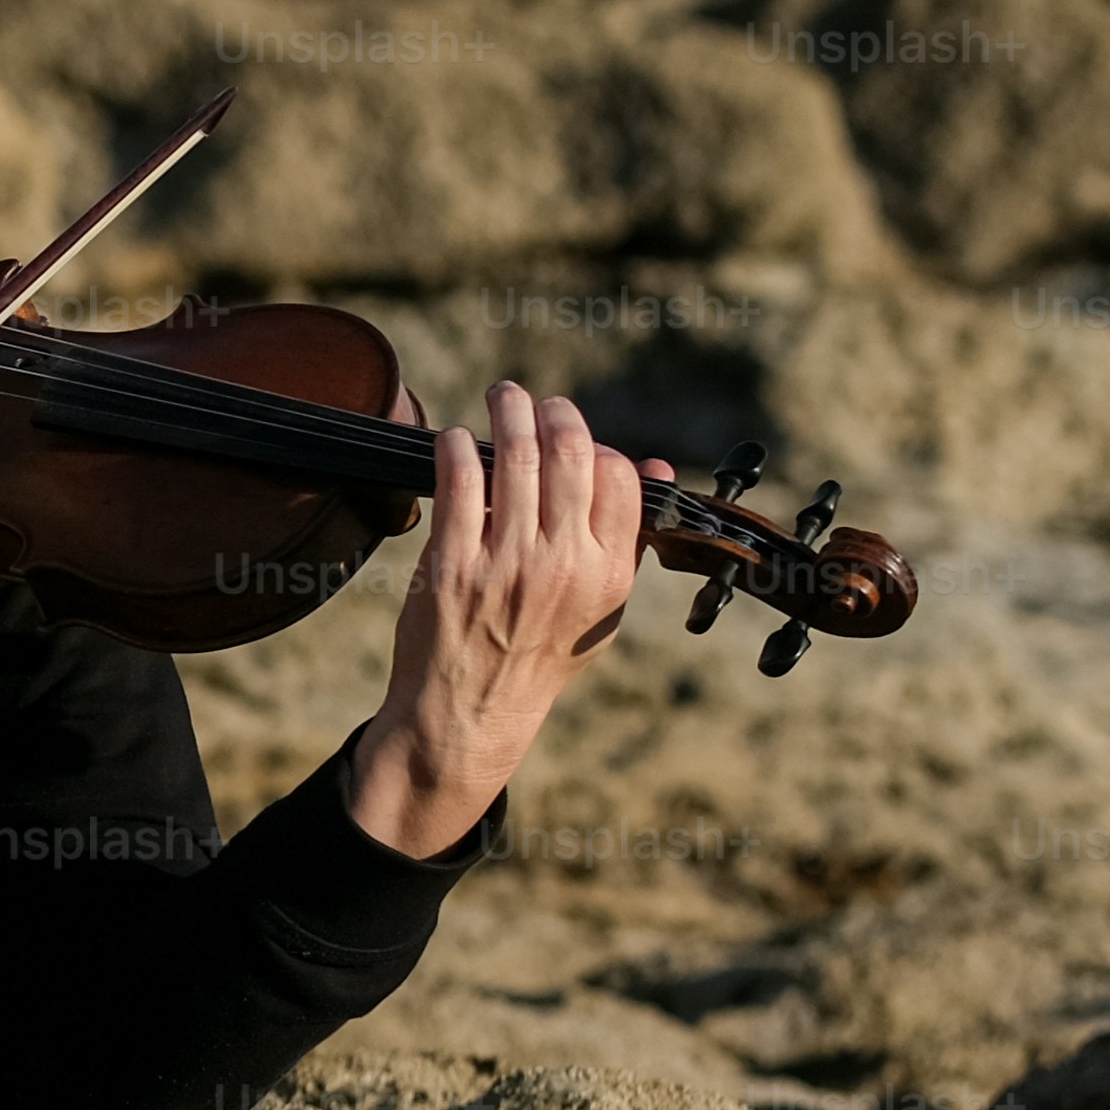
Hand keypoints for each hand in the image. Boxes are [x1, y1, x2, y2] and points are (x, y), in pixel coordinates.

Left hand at [343, 378, 657, 856]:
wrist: (469, 712)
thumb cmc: (538, 654)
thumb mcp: (602, 606)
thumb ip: (627, 537)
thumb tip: (654, 462)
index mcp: (610, 572)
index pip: (620, 477)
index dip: (598, 447)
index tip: (573, 437)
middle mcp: (565, 563)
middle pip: (572, 454)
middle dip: (553, 412)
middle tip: (534, 400)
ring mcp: (508, 562)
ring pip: (516, 457)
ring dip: (507, 412)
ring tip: (502, 396)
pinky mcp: (454, 564)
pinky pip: (460, 483)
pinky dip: (459, 448)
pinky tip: (457, 439)